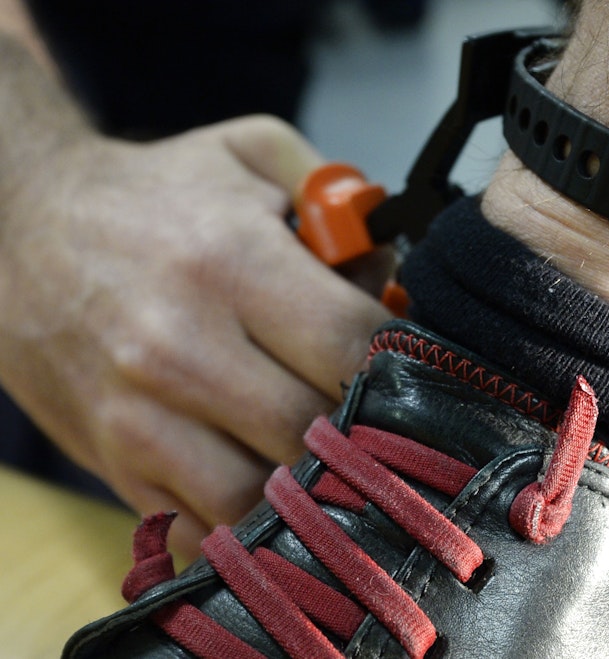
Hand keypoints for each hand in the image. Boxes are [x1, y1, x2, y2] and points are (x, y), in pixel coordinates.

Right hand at [0, 115, 391, 556]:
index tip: (407, 362)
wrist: (17, 232)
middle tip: (372, 409)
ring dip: (308, 483)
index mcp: (230, 260)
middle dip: (361, 425)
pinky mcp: (112, 461)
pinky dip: (249, 520)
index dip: (400, 361)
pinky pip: (203, 526)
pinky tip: (267, 481)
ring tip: (323, 448)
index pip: (352, 343)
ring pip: (262, 495)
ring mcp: (138, 415)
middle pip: (315, 427)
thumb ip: (342, 202)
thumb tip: (396, 279)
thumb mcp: (253, 154)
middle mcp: (180, 344)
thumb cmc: (154, 196)